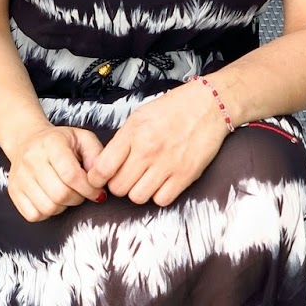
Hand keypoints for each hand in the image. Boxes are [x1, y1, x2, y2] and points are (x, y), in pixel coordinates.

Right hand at [6, 124, 106, 221]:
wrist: (27, 140)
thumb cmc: (61, 142)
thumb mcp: (83, 139)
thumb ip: (97, 155)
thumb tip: (98, 179)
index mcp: (51, 143)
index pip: (70, 175)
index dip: (89, 189)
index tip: (98, 192)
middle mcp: (31, 158)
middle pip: (60, 194)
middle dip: (78, 198)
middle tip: (82, 193)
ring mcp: (19, 176)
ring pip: (47, 207)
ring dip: (63, 206)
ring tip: (66, 194)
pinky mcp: (13, 191)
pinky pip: (33, 215)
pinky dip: (47, 213)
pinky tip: (52, 199)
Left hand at [86, 85, 226, 205]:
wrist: (210, 105)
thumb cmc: (173, 109)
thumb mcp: (139, 117)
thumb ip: (121, 141)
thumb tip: (104, 165)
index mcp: (133, 133)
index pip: (103, 168)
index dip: (96, 178)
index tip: (99, 178)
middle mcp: (148, 150)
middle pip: (118, 187)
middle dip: (118, 185)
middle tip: (126, 176)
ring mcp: (167, 164)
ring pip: (138, 197)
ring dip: (138, 191)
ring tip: (144, 179)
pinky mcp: (186, 175)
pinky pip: (162, 200)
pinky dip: (159, 195)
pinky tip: (161, 182)